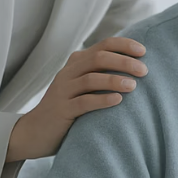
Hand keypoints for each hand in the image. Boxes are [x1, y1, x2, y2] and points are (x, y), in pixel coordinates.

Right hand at [5, 37, 146, 161]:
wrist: (34, 133)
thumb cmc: (68, 108)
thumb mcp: (82, 87)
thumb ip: (101, 74)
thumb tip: (136, 68)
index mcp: (76, 64)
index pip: (103, 45)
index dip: (124, 45)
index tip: (144, 51)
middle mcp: (68, 73)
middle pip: (98, 58)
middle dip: (123, 61)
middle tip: (144, 70)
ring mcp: (63, 91)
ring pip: (90, 78)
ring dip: (114, 80)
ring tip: (134, 85)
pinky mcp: (61, 110)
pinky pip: (83, 102)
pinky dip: (102, 100)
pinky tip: (118, 100)